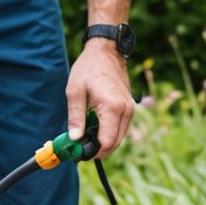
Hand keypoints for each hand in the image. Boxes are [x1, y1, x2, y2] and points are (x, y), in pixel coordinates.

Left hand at [66, 39, 132, 157]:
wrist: (106, 51)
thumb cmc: (89, 68)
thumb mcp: (75, 91)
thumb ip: (75, 116)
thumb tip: (75, 139)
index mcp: (112, 107)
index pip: (106, 142)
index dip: (93, 152)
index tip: (79, 153)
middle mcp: (125, 110)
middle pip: (114, 144)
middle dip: (98, 150)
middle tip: (80, 148)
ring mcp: (130, 110)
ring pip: (118, 138)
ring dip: (103, 142)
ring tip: (86, 136)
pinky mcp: (129, 108)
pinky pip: (120, 129)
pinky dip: (109, 133)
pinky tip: (95, 127)